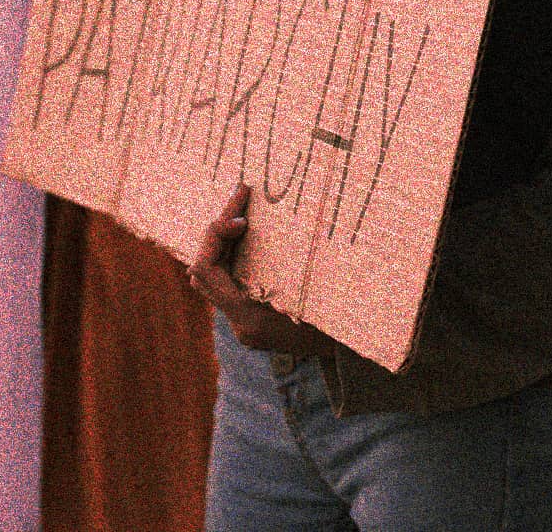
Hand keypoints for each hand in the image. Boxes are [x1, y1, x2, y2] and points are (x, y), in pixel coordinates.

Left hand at [188, 185, 337, 357]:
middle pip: (203, 271)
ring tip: (241, 211)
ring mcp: (243, 325)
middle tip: (240, 196)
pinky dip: (232, 257)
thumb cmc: (339, 319)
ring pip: (210, 278)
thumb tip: (266, 219)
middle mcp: (240, 325)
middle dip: (217, 232)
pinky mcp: (249, 321)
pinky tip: (248, 235)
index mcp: (251, 318)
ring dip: (222, 244)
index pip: (206, 271)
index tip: (243, 219)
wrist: (348, 354)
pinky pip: (226, 284)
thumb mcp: (317, 290)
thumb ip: (286, 265)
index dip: (217, 238)